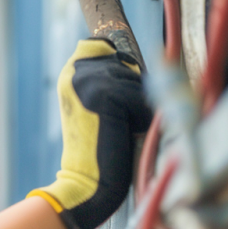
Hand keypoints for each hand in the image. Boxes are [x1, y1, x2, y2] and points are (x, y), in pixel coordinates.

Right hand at [28, 38, 151, 228]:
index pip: (104, 46)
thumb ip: (113, 81)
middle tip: (114, 124)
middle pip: (129, 65)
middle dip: (133, 95)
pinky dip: (141, 119)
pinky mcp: (105, 94)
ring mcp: (89, 81)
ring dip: (138, 108)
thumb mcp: (103, 107)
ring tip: (119, 130)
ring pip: (137, 82)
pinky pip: (141, 98)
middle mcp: (75, 71)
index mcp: (70, 72)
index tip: (115, 100)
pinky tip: (126, 134)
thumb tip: (157, 58)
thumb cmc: (100, 149)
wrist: (87, 182)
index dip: (120, 72)